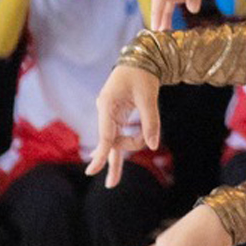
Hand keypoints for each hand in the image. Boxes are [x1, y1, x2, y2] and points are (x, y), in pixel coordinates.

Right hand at [90, 63, 161, 190]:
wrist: (139, 60)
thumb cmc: (142, 75)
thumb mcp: (149, 97)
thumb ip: (151, 121)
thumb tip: (152, 146)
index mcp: (108, 105)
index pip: (106, 135)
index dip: (102, 153)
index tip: (93, 170)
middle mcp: (105, 111)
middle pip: (110, 141)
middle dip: (116, 159)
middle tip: (112, 184)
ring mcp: (109, 114)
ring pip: (115, 140)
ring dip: (131, 143)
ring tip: (145, 135)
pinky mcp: (116, 116)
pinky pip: (117, 135)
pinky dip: (123, 144)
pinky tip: (113, 162)